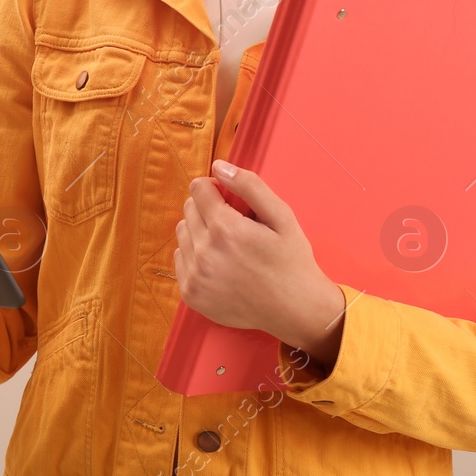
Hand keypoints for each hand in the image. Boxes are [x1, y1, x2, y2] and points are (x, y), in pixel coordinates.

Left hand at [174, 159, 346, 363]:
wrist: (294, 308)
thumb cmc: (291, 259)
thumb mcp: (281, 216)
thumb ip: (249, 186)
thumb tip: (218, 166)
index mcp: (226, 230)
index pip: (198, 189)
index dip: (214, 188)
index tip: (229, 199)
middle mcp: (205, 253)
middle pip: (188, 209)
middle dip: (207, 208)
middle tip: (233, 224)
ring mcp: (195, 277)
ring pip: (182, 233)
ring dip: (199, 231)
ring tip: (226, 244)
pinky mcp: (191, 294)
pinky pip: (180, 259)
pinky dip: (195, 255)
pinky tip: (219, 263)